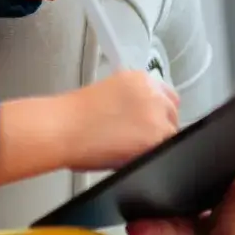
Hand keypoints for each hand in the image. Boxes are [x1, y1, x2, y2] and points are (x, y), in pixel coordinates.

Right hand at [0, 70, 178, 185]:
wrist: (61, 128)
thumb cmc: (72, 117)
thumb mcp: (106, 93)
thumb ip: (130, 100)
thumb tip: (140, 118)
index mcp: (138, 78)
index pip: (166, 95)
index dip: (158, 111)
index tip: (150, 121)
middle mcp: (151, 92)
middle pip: (172, 114)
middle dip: (160, 127)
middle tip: (137, 139)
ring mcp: (156, 114)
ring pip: (171, 134)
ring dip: (156, 142)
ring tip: (129, 149)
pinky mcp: (156, 137)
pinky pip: (166, 151)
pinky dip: (152, 156)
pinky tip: (130, 155)